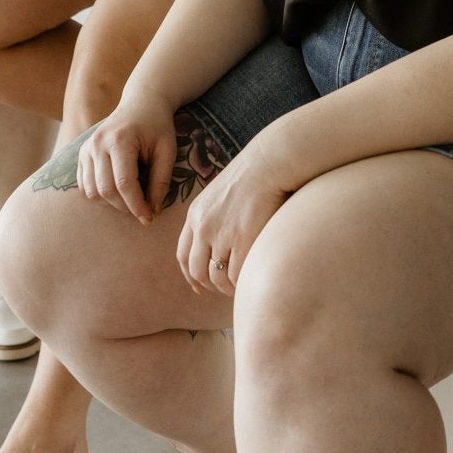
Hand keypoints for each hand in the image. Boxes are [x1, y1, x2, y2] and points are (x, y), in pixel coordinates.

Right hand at [77, 93, 178, 223]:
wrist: (142, 102)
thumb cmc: (158, 126)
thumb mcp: (167, 150)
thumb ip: (161, 180)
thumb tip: (154, 211)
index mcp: (119, 140)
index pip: (124, 183)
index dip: (136, 206)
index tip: (149, 218)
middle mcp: (97, 144)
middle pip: (106, 190)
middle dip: (125, 207)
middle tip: (143, 211)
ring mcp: (86, 148)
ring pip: (92, 191)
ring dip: (112, 203)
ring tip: (132, 199)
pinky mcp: (81, 154)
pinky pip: (84, 185)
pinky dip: (100, 194)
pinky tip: (118, 190)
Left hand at [176, 148, 289, 295]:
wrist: (269, 163)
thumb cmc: (252, 176)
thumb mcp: (219, 194)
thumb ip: (212, 217)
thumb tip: (217, 243)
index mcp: (195, 215)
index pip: (183, 255)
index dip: (190, 275)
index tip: (199, 286)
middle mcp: (203, 227)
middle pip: (196, 270)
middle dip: (209, 285)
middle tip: (224, 289)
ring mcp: (221, 234)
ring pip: (216, 277)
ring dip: (226, 287)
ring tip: (238, 286)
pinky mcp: (242, 239)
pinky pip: (235, 274)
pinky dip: (240, 283)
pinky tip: (248, 280)